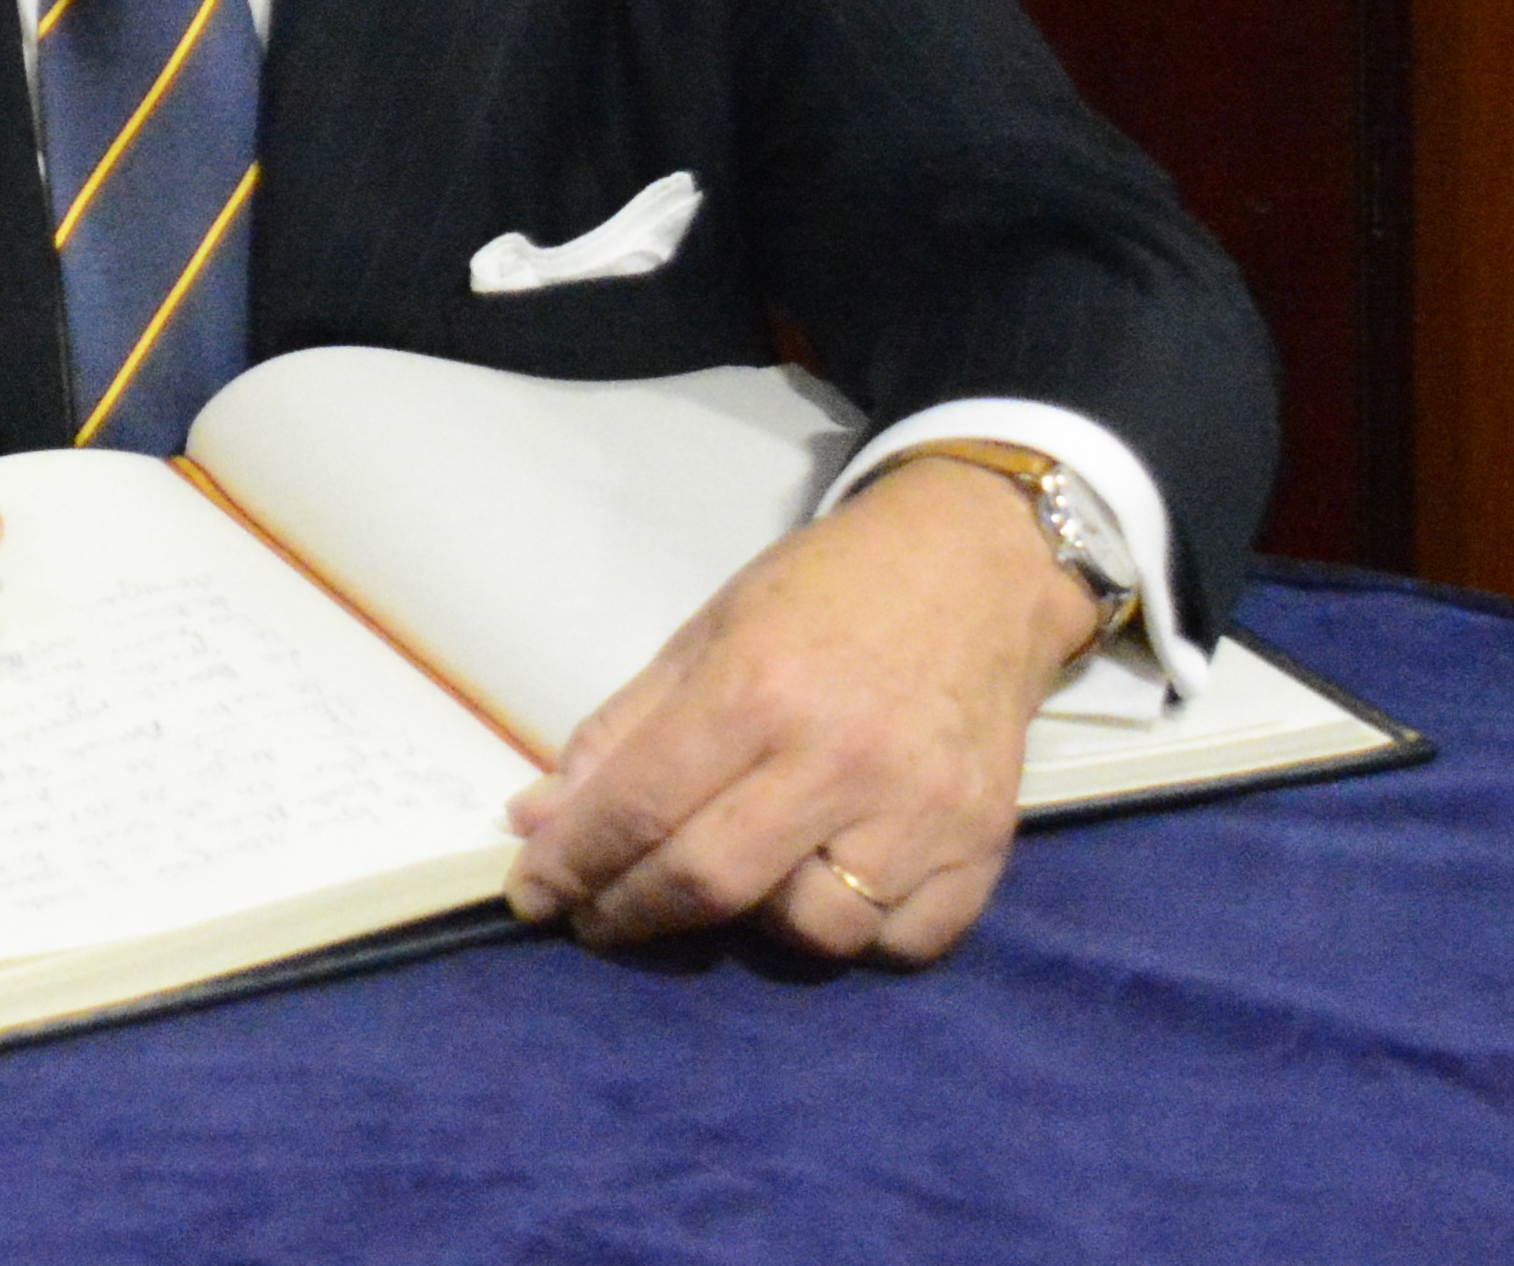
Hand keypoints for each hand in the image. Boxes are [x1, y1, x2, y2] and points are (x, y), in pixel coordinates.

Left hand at [497, 452, 1094, 964]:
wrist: (975, 570)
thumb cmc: (824, 594)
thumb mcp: (705, 636)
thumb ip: (620, 734)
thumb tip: (534, 823)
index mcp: (759, 689)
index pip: (642, 805)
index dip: (572, 863)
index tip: (529, 895)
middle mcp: (842, 759)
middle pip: (715, 882)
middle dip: (634, 913)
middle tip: (598, 916)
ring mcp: (922, 812)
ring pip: (813, 933)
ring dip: (754, 928)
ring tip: (734, 881)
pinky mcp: (984, 849)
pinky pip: (901, 944)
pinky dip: (854, 938)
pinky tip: (824, 890)